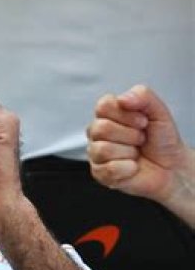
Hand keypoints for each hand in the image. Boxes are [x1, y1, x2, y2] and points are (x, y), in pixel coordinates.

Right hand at [87, 85, 189, 203]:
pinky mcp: (99, 173)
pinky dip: (128, 168)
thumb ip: (142, 96)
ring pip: (103, 149)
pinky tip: (132, 167)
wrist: (172, 167)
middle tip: (141, 139)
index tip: (142, 122)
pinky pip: (108, 168)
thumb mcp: (159, 112)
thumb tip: (123, 99)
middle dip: (130, 135)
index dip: (126, 114)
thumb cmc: (162, 141)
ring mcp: (96, 154)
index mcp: (109, 115)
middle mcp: (99, 134)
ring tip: (135, 153)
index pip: (103, 106)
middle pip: (101, 128)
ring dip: (129, 152)